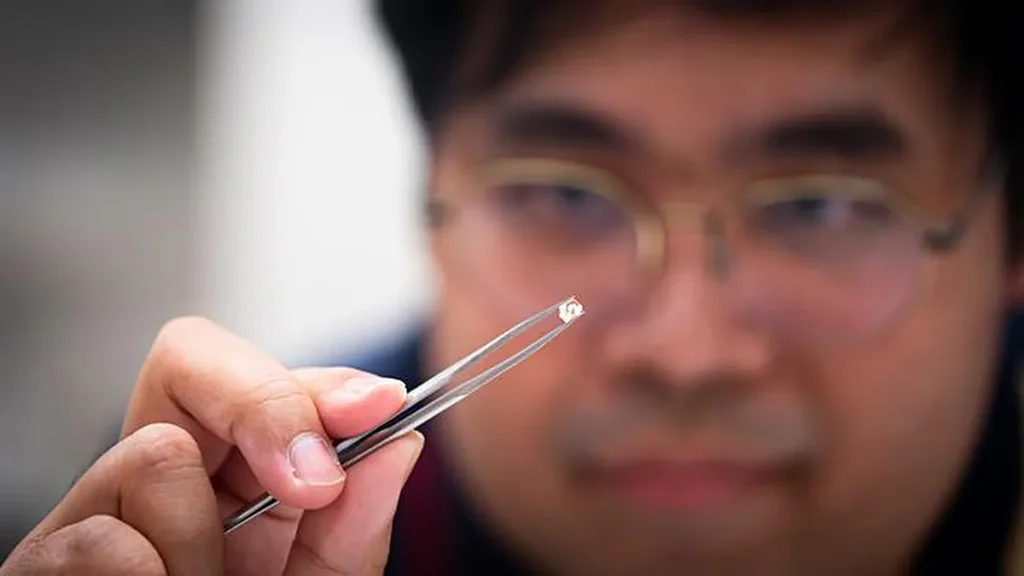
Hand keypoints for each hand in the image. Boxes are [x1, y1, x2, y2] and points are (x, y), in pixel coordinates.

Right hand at [0, 317, 421, 574]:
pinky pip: (109, 541)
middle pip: (188, 360)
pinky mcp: (43, 561)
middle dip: (264, 407)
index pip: (255, 375)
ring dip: (207, 539)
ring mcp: (94, 513)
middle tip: (312, 486)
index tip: (378, 409)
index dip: (317, 380)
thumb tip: (398, 442)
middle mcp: (156, 477)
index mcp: (227, 474)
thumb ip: (356, 519)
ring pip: (158, 452)